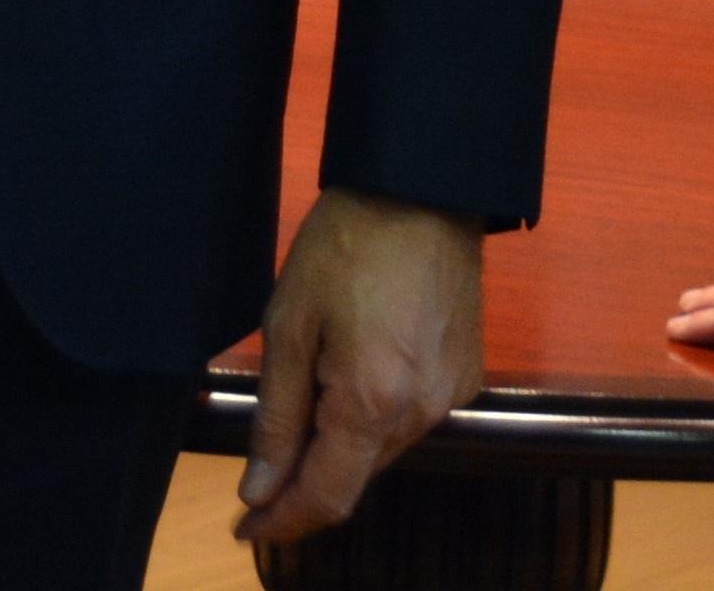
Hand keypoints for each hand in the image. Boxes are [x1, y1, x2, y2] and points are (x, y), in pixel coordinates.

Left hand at [236, 190, 485, 546]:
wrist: (424, 185)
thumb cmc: (346, 244)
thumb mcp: (290, 324)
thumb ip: (277, 417)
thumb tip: (260, 489)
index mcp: (374, 403)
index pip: (327, 497)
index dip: (284, 521)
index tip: (247, 528)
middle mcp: (422, 413)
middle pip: (356, 476)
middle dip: (307, 479)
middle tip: (263, 465)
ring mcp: (452, 394)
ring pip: (383, 449)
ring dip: (342, 443)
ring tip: (309, 398)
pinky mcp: (466, 373)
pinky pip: (411, 417)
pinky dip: (376, 415)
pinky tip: (355, 372)